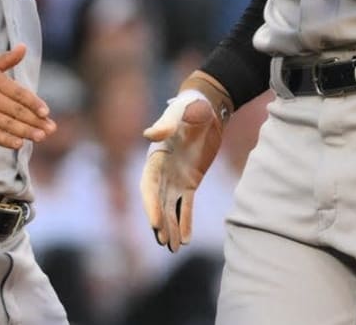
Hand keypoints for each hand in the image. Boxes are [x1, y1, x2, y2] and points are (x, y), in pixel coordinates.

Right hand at [0, 44, 56, 149]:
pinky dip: (6, 139)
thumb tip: (24, 47)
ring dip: (26, 131)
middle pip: (16, 111)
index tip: (46, 111)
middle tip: (52, 128)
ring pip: (7, 124)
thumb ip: (7, 59)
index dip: (33, 103)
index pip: (19, 93)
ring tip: (41, 136)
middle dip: (36, 120)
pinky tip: (18, 143)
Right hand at [140, 90, 223, 251]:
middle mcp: (162, 170)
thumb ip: (166, 123)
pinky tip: (187, 239)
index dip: (151, 205)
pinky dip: (186, 221)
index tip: (155, 224)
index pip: (149, 186)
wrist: (207, 107)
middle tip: (165, 243)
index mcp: (155, 157)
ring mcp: (175, 177)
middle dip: (161, 222)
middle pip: (158, 202)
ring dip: (172, 227)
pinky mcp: (190, 181)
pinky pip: (186, 205)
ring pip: (171, 207)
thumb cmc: (191, 107)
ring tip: (175, 249)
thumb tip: (149, 134)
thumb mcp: (181, 113)